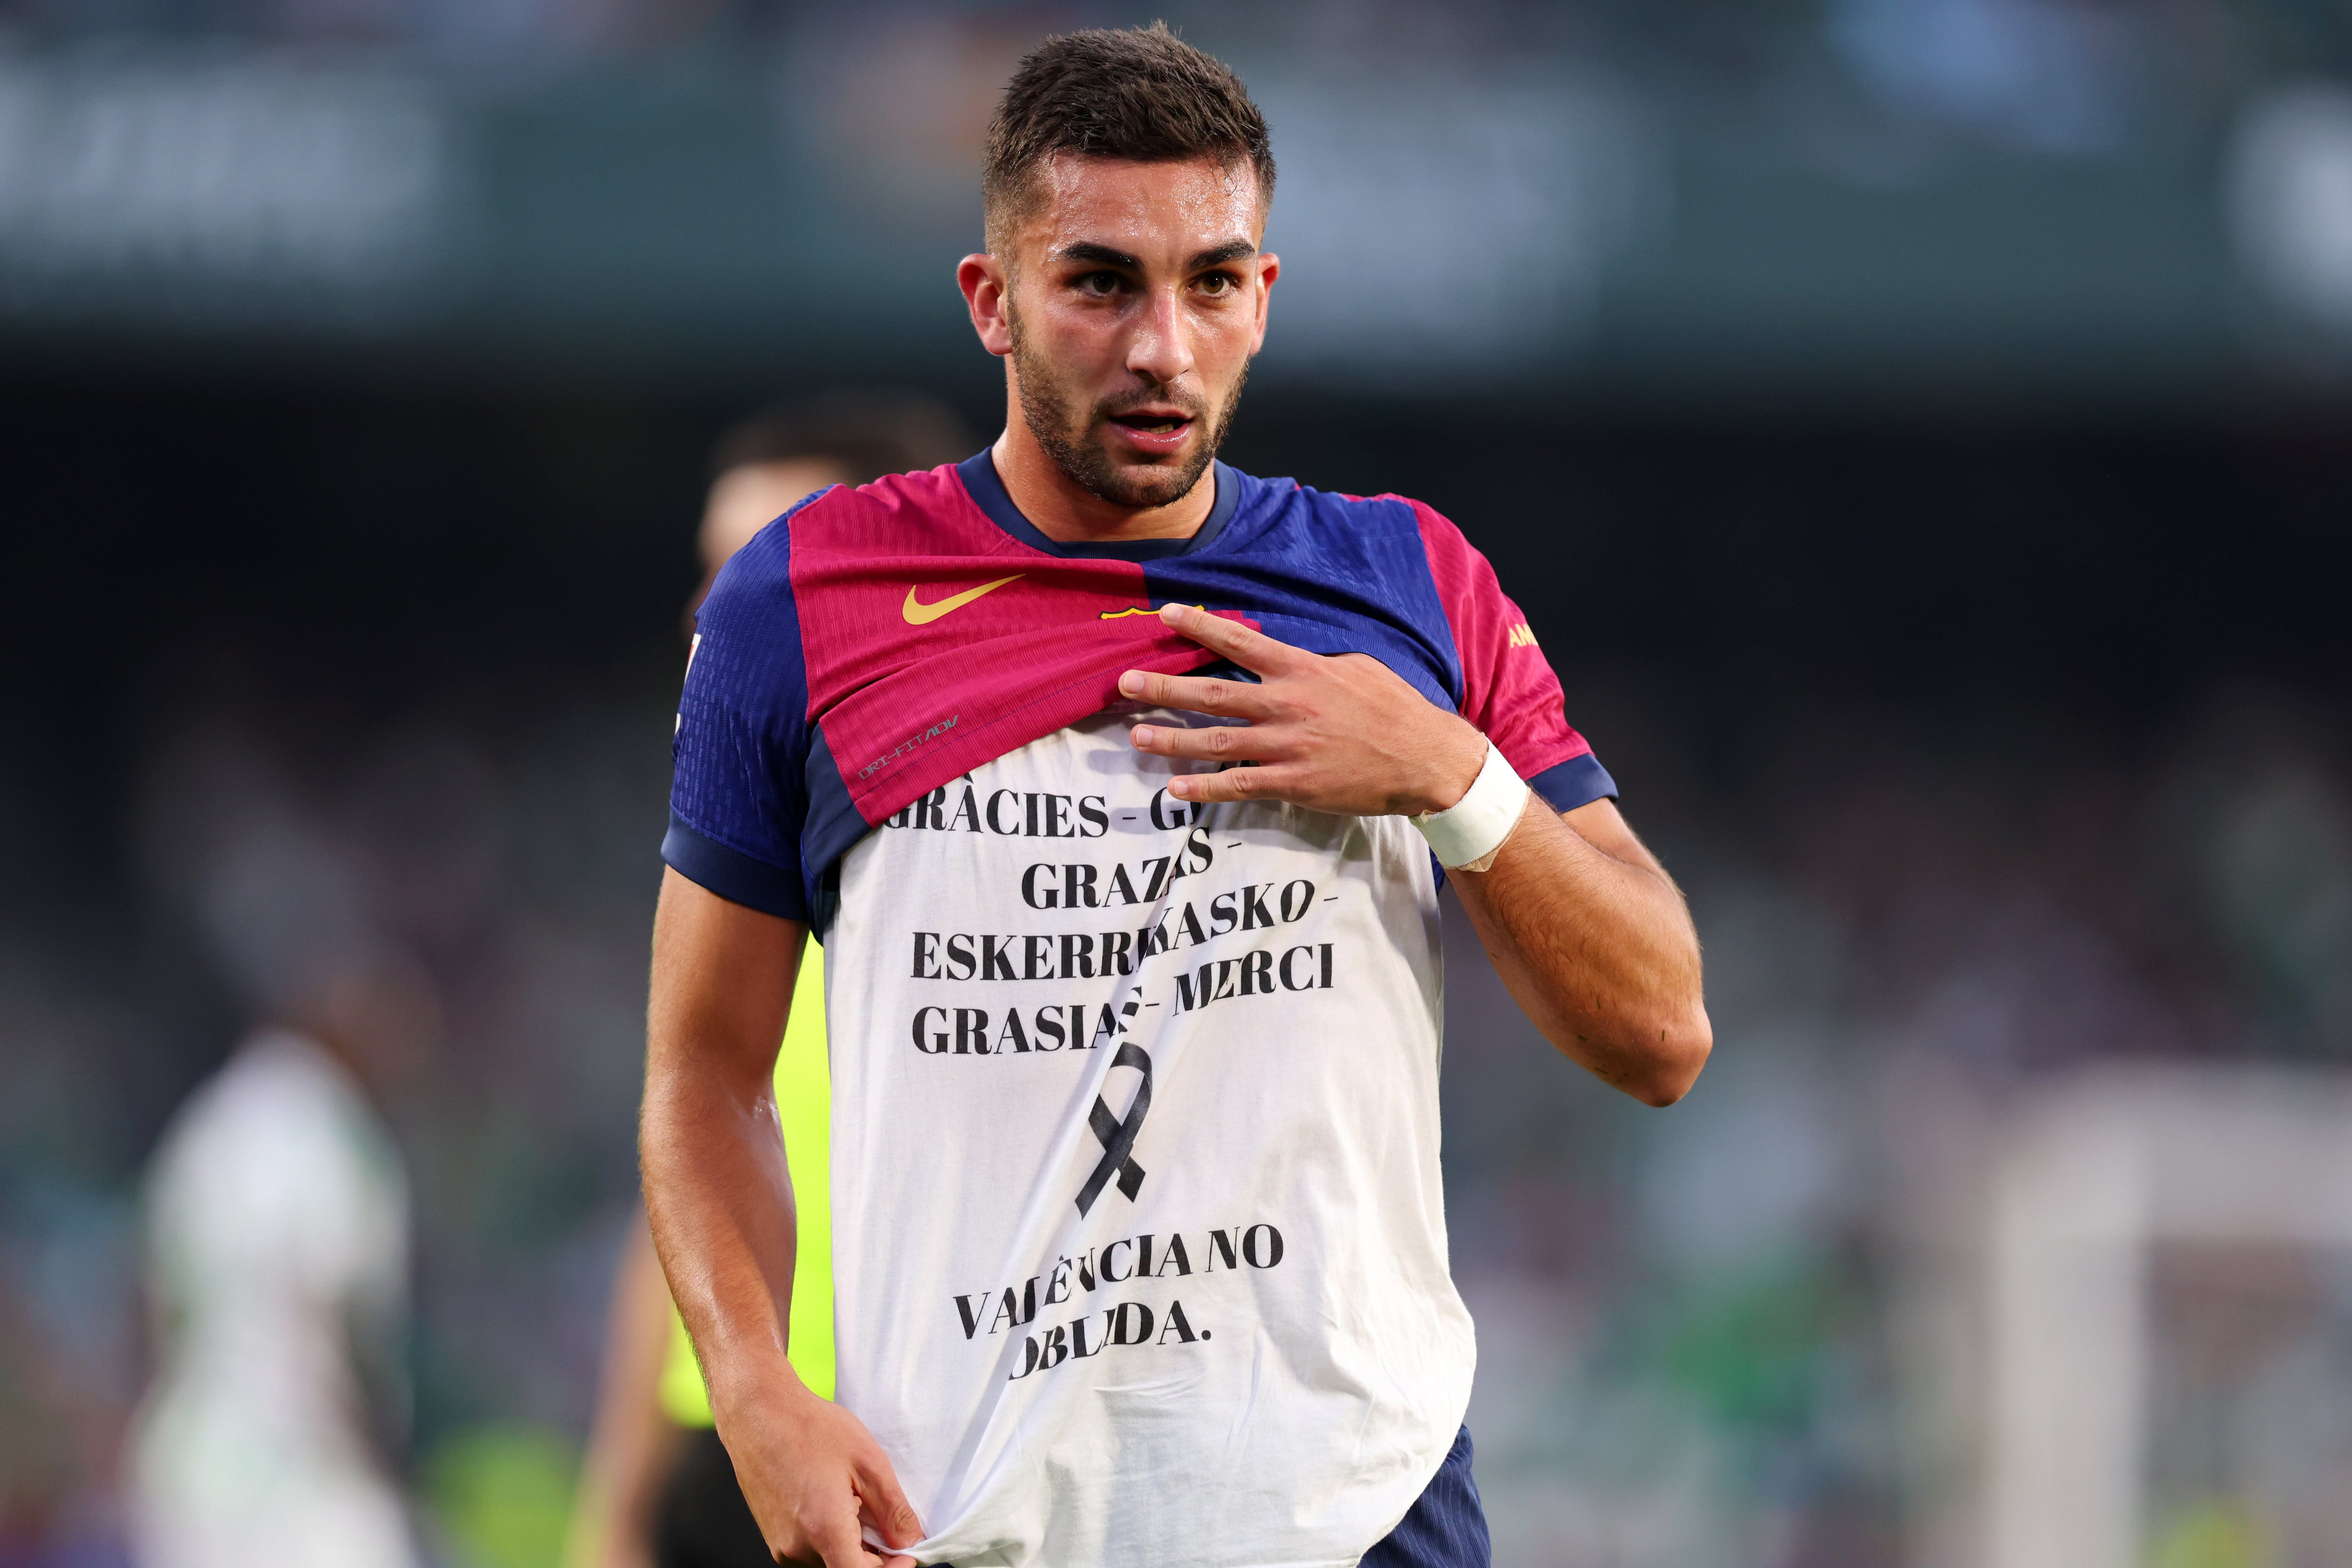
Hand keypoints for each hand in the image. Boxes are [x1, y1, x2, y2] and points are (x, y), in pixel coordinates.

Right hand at [718, 1377, 923, 1567]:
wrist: (758, 1413)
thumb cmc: (810, 1429)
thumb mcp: (868, 1462)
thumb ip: (893, 1509)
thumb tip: (910, 1540)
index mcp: (825, 1531)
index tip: (907, 1555)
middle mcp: (798, 1548)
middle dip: (874, 1555)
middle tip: (887, 1522)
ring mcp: (781, 1545)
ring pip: (829, 1560)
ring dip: (850, 1544)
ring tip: (854, 1501)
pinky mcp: (773, 1537)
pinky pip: (810, 1550)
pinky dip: (830, 1536)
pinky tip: (833, 1500)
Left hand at [1119, 602, 1485, 815]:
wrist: (1426, 759)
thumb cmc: (1394, 710)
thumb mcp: (1356, 669)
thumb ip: (1312, 666)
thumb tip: (1282, 660)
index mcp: (1303, 670)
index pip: (1240, 641)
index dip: (1200, 626)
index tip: (1165, 615)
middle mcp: (1289, 705)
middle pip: (1214, 693)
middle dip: (1165, 687)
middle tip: (1125, 683)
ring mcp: (1289, 747)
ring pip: (1218, 741)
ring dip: (1173, 739)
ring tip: (1136, 736)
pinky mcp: (1295, 783)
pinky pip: (1240, 785)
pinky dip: (1206, 788)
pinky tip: (1176, 788)